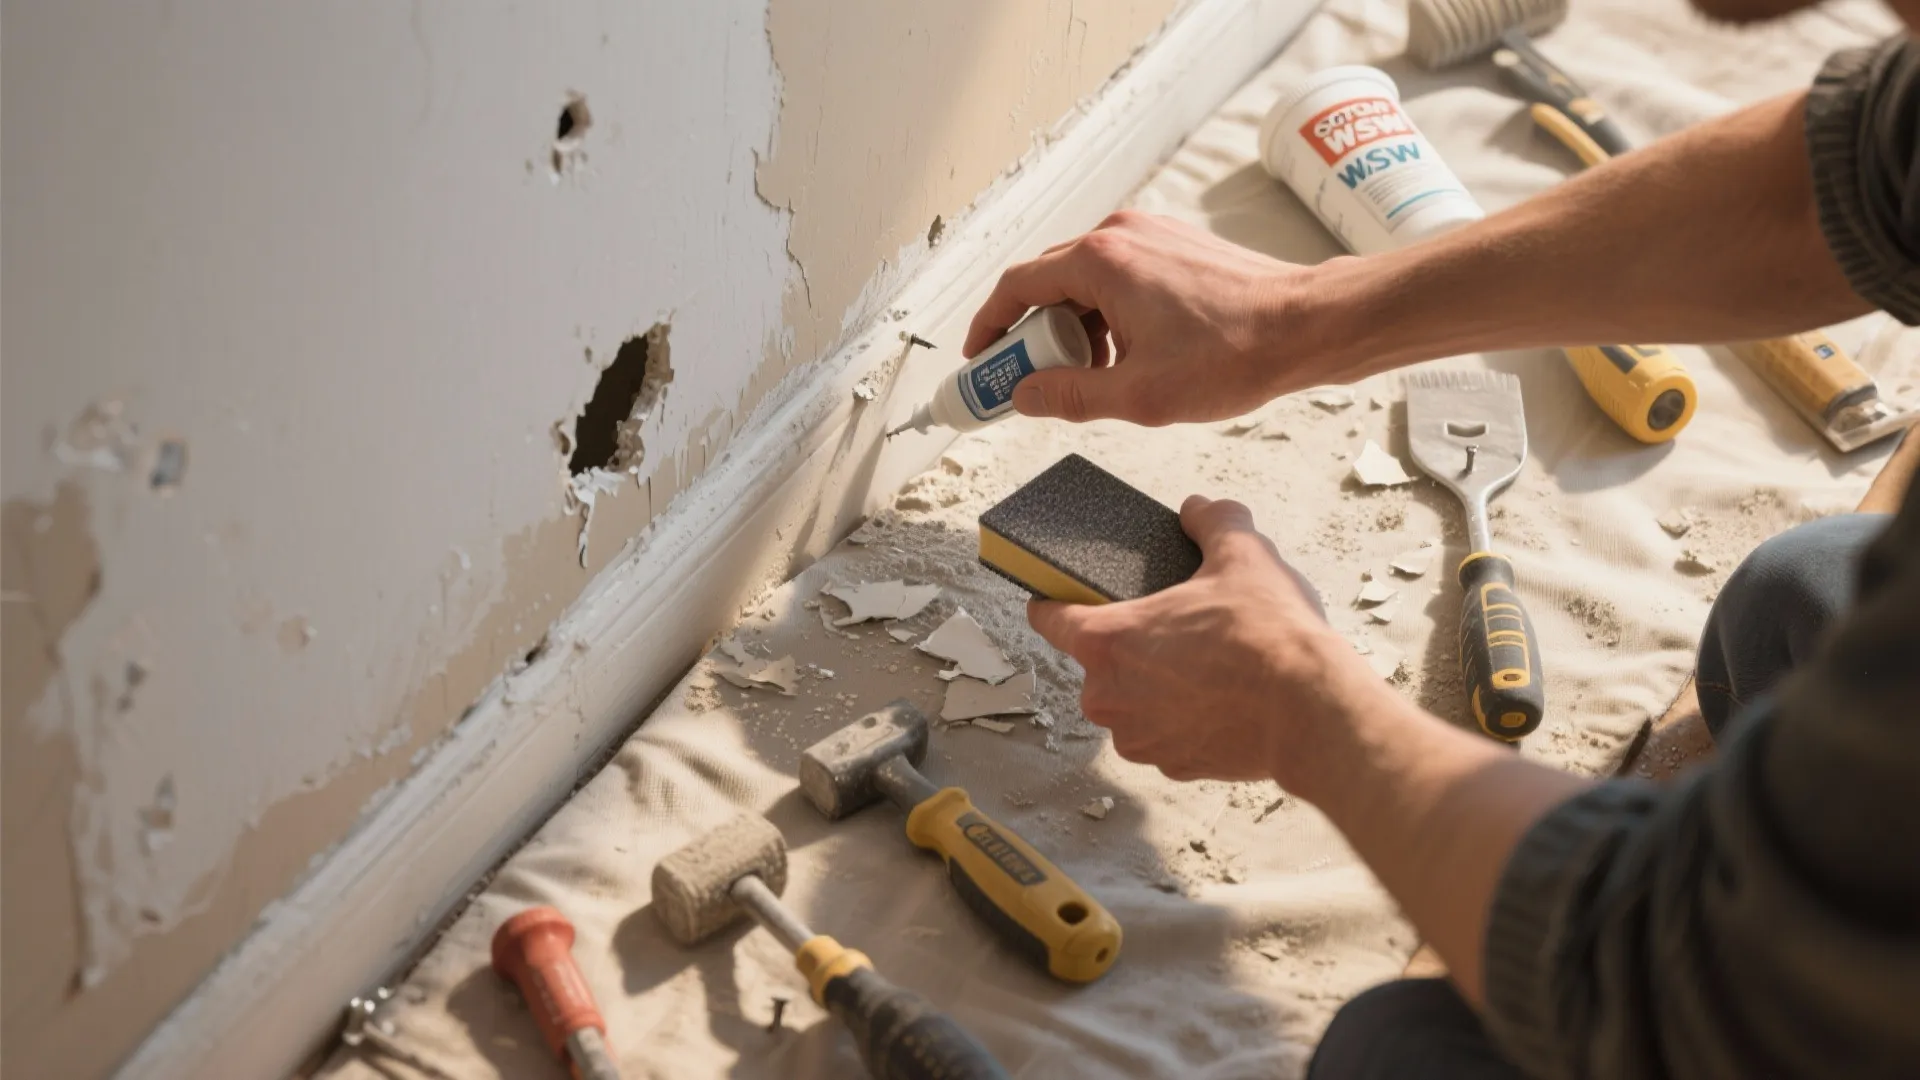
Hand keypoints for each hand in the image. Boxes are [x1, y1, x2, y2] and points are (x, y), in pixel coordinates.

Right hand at [965, 211, 1353, 425]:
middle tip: (1027, 381)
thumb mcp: (1136, 395)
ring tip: (1091, 380)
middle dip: (1032, 336)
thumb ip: (1068, 396)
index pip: (1016, 286)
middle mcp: (1121, 234)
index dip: (990, 328)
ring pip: (1085, 283)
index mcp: (1101, 260)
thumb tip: (1024, 396)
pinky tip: (1127, 358)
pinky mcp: (1176, 246)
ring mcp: (1151, 234)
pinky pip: (1119, 278)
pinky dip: (1107, 316)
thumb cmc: (1234, 353)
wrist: (1307, 326)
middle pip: (1048, 283)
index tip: (981, 362)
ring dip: (1075, 331)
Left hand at [1027, 495, 1382, 783]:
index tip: (1064, 596)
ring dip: (1156, 685)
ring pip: (1133, 701)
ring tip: (1207, 664)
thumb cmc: (1267, 635)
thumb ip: (1212, 522)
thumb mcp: (1242, 555)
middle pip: (1099, 661)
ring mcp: (1139, 738)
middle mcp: (1109, 697)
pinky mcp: (1173, 767)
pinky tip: (1221, 699)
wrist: (1312, 710)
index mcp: (1107, 640)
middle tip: (1177, 625)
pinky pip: (1165, 732)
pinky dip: (1185, 718)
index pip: (1049, 617)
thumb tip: (1200, 509)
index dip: (1053, 601)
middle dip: (1130, 644)